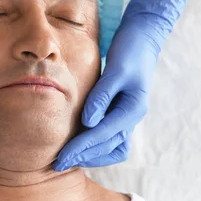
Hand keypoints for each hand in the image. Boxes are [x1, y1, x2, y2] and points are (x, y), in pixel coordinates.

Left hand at [53, 0, 189, 170]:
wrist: (142, 38)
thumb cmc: (130, 50)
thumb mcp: (116, 70)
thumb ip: (102, 96)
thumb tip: (88, 122)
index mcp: (133, 108)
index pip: (103, 135)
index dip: (81, 148)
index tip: (61, 158)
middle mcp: (132, 116)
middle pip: (107, 146)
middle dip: (83, 155)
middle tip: (57, 163)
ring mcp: (128, 116)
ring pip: (112, 147)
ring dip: (92, 155)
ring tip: (69, 157)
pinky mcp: (121, 111)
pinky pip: (112, 138)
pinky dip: (97, 145)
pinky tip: (80, 144)